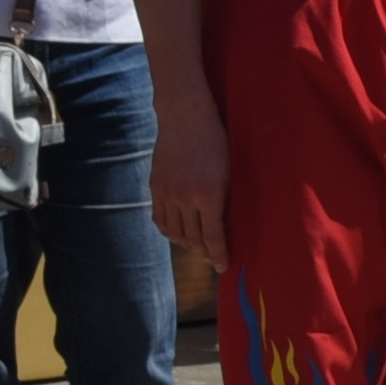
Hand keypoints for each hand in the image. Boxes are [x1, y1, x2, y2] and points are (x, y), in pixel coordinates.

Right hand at [153, 92, 226, 291]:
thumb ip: (225, 198)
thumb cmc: (217, 141)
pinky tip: (178, 233)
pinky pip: (159, 218)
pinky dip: (169, 231)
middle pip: (192, 238)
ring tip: (198, 247)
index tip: (223, 267)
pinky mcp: (155, 187)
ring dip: (186, 244)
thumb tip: (226, 224)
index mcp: (209, 195)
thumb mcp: (230, 171)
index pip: (213, 236)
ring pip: (173, 231)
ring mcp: (167, 193)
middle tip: (212, 258)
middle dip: (204, 252)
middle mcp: (185, 198)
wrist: (186, 117)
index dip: (218, 254)